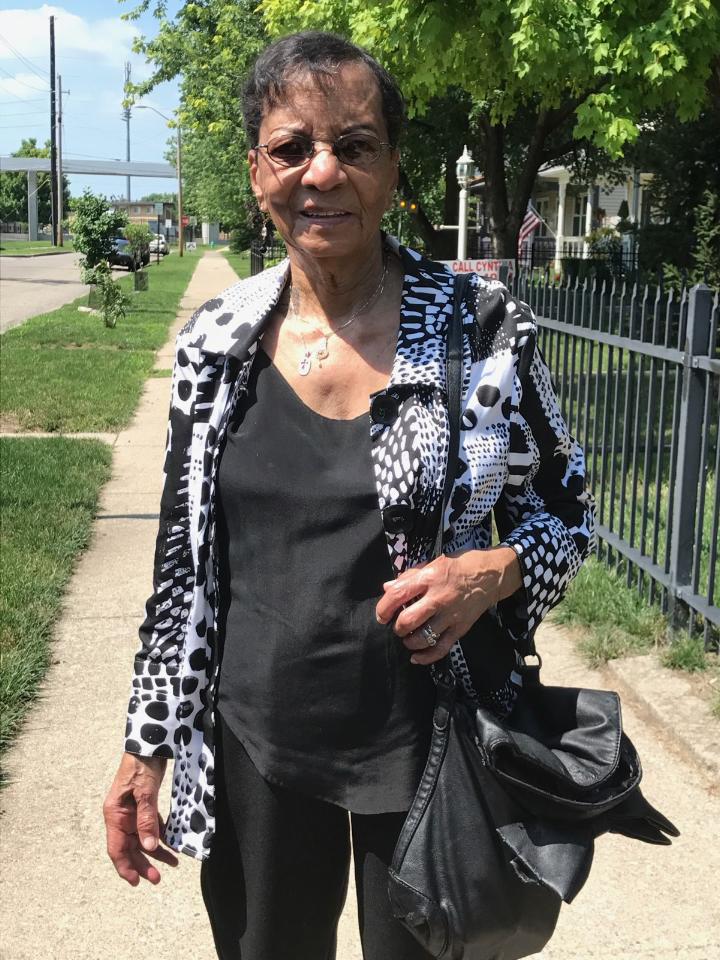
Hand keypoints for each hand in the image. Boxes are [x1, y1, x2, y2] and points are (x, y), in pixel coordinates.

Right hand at [103, 752, 177, 885]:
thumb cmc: (141, 766)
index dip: (126, 867)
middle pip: (130, 847)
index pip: (117, 849)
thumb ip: (146, 820)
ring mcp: (133, 811)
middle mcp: (121, 816)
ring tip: (172, 864)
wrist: (149, 744)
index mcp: (115, 815)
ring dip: (155, 852)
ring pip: (142, 839)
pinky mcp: (144, 805)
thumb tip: (149, 847)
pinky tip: (171, 845)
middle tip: (158, 879)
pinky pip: (151, 826)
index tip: (137, 882)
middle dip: (143, 864)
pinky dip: (160, 836)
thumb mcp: (144, 792)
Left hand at [375, 547, 521, 664]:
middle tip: (397, 626)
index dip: (384, 607)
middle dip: (397, 627)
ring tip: (407, 638)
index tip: (382, 615)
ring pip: (423, 637)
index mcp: (429, 577)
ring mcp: (451, 615)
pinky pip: (441, 648)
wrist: (492, 574)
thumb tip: (387, 588)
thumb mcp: (433, 563)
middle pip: (408, 619)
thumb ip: (410, 576)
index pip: (398, 594)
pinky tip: (416, 657)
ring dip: (409, 641)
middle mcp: (439, 597)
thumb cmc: (459, 565)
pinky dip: (426, 657)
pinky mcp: (460, 628)